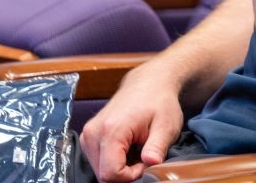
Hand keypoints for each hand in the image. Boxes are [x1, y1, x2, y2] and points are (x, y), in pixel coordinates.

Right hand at [79, 59, 183, 182]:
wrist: (149, 82)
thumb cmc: (159, 101)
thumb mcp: (166, 125)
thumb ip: (157, 147)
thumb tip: (152, 163)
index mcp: (110, 130)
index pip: (110, 174)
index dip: (130, 176)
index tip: (145, 161)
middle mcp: (93, 132)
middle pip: (102, 174)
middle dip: (124, 173)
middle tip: (143, 155)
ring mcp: (88, 133)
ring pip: (99, 169)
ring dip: (118, 166)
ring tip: (136, 148)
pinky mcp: (88, 135)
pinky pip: (98, 160)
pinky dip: (113, 159)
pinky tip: (127, 147)